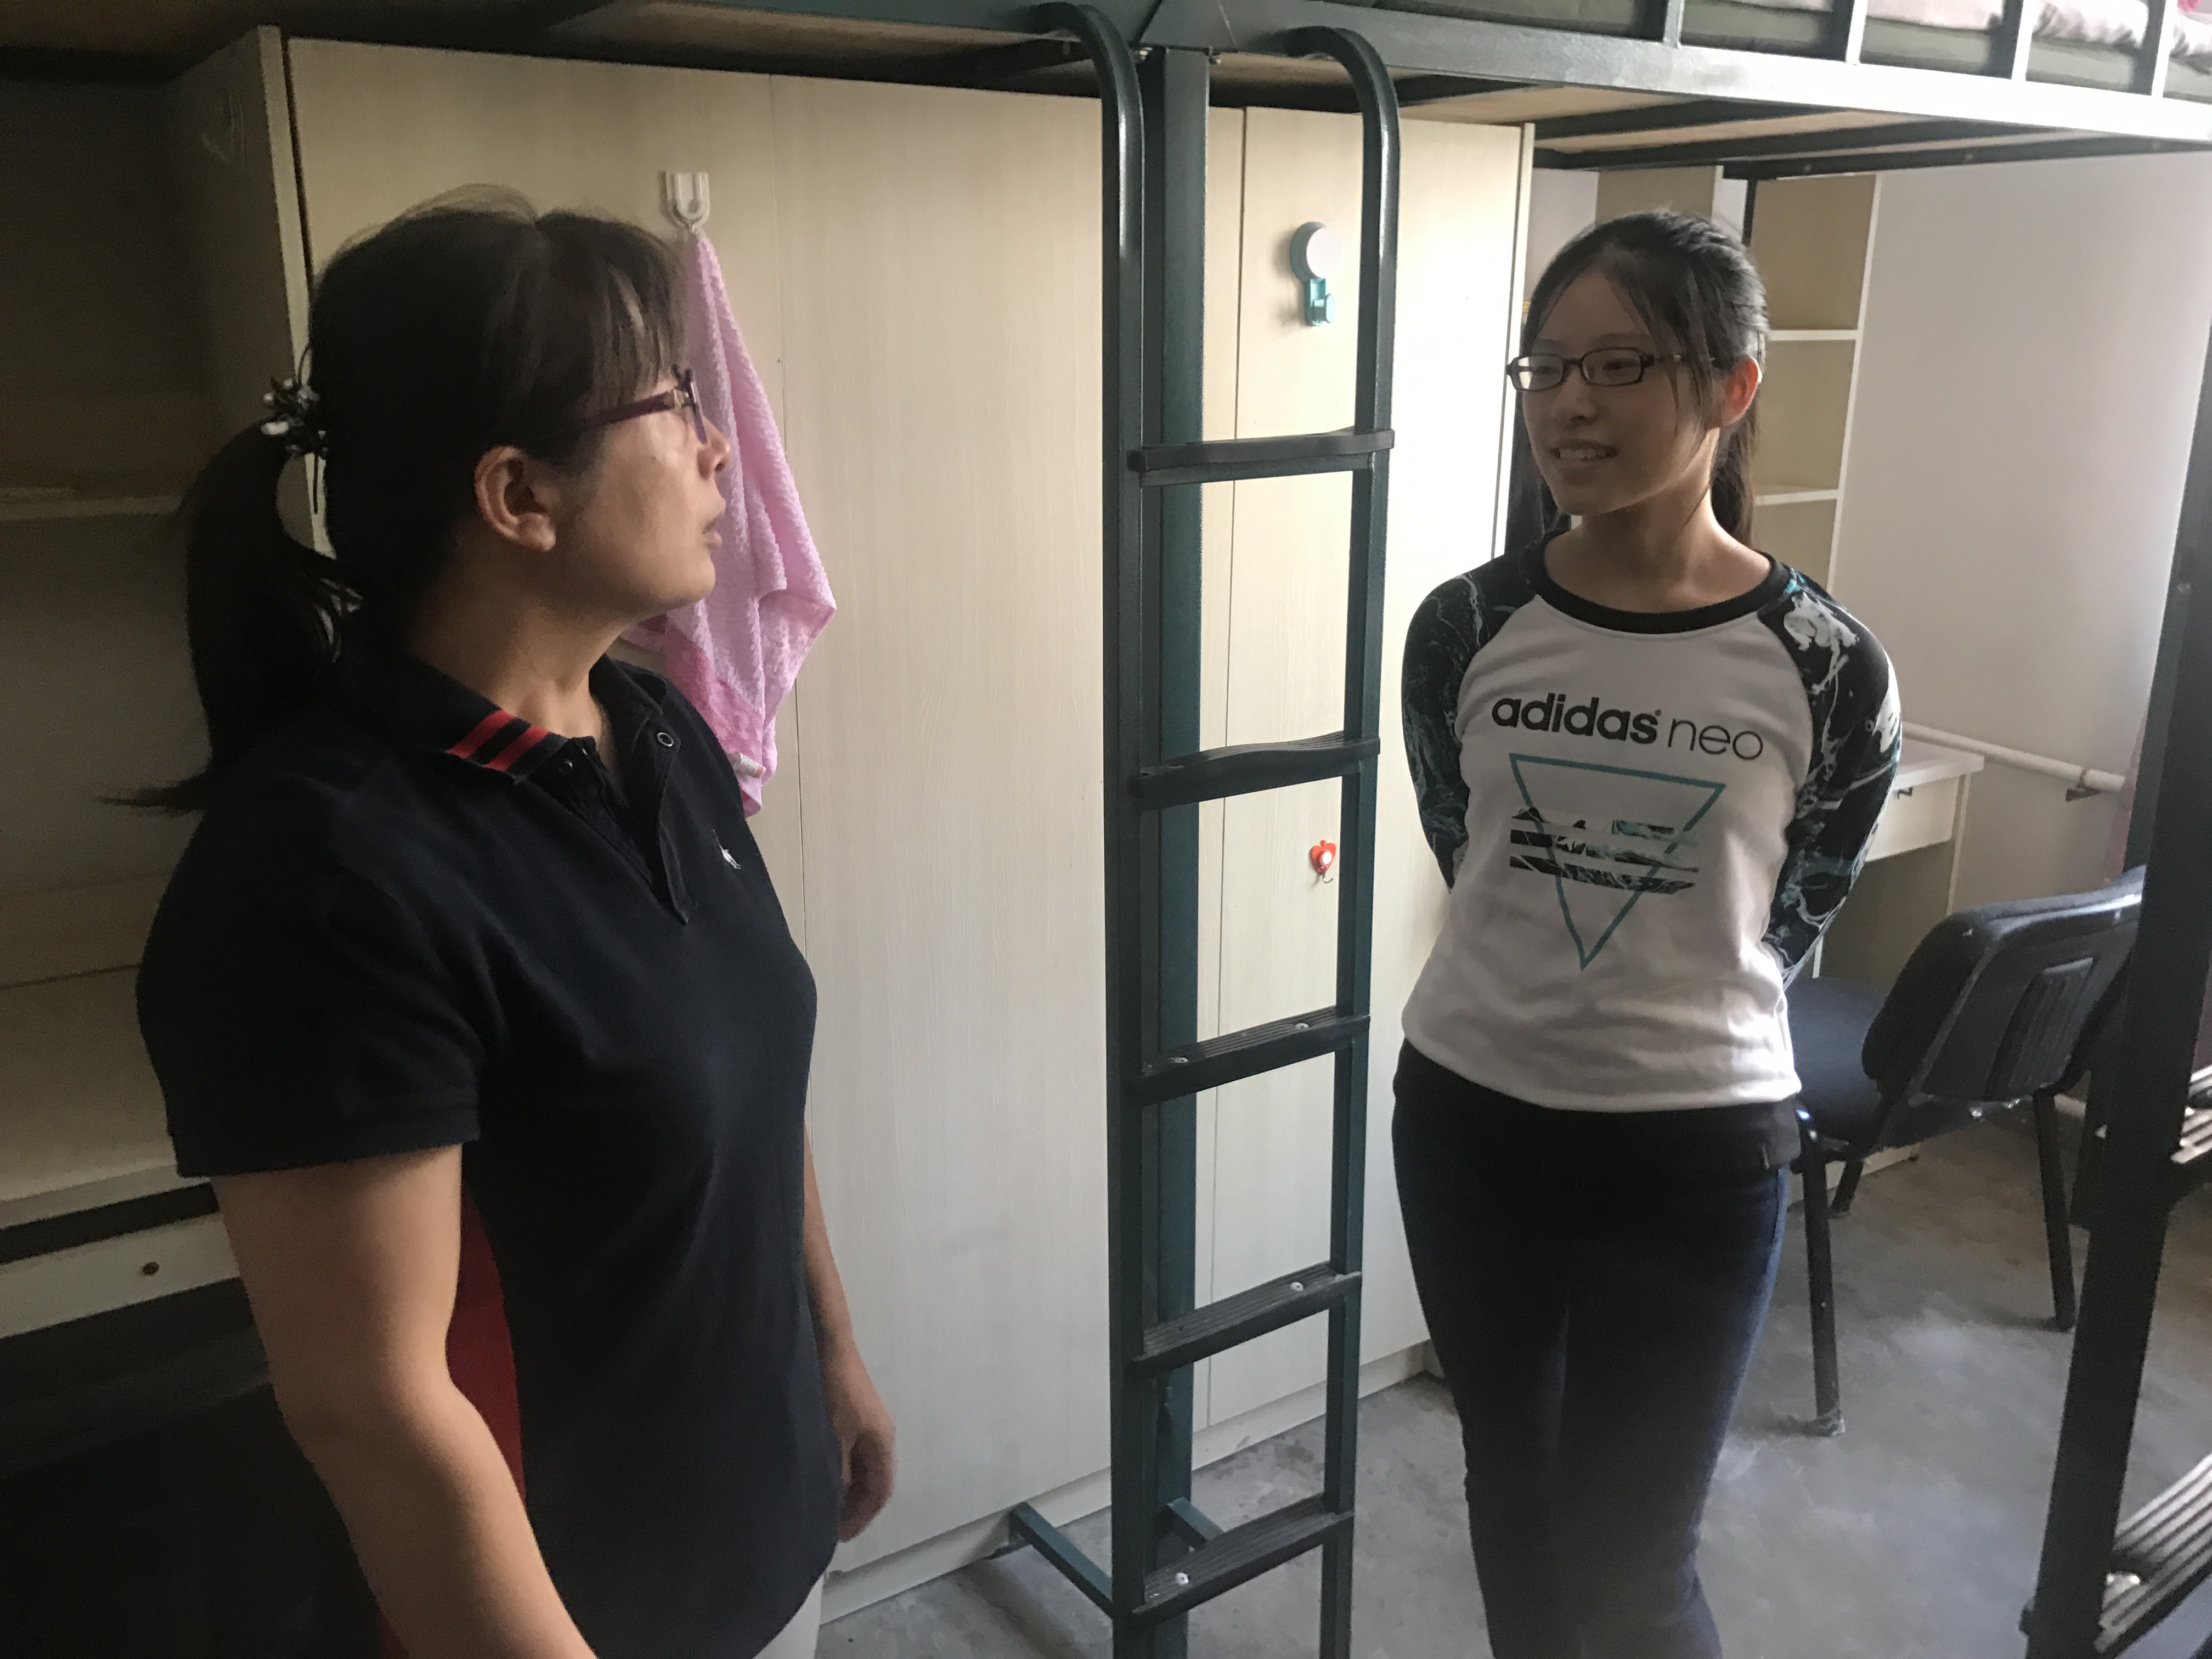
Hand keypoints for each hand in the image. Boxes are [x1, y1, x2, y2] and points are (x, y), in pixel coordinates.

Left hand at [822, 1345, 894, 1540]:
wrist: (825, 1342)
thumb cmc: (831, 1392)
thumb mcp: (833, 1439)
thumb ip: (836, 1473)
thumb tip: (833, 1502)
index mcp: (882, 1443)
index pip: (880, 1492)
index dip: (861, 1517)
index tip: (837, 1536)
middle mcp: (878, 1434)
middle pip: (871, 1479)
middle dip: (851, 1504)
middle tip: (825, 1522)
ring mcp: (864, 1421)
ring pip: (857, 1465)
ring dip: (841, 1485)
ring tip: (816, 1499)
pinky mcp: (849, 1410)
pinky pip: (847, 1450)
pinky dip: (835, 1467)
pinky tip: (813, 1468)